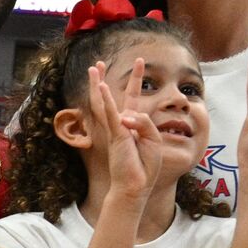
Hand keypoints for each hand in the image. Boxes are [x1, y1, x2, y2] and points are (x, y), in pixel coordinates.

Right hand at [87, 59, 161, 203]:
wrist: (136, 185)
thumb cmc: (145, 165)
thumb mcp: (153, 139)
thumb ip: (144, 122)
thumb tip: (127, 115)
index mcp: (133, 124)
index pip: (132, 98)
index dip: (136, 80)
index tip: (139, 62)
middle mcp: (122, 124)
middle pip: (113, 95)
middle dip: (105, 78)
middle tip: (98, 62)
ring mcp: (117, 129)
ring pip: (105, 101)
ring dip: (99, 83)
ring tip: (93, 67)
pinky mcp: (116, 135)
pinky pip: (111, 113)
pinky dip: (106, 99)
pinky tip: (101, 85)